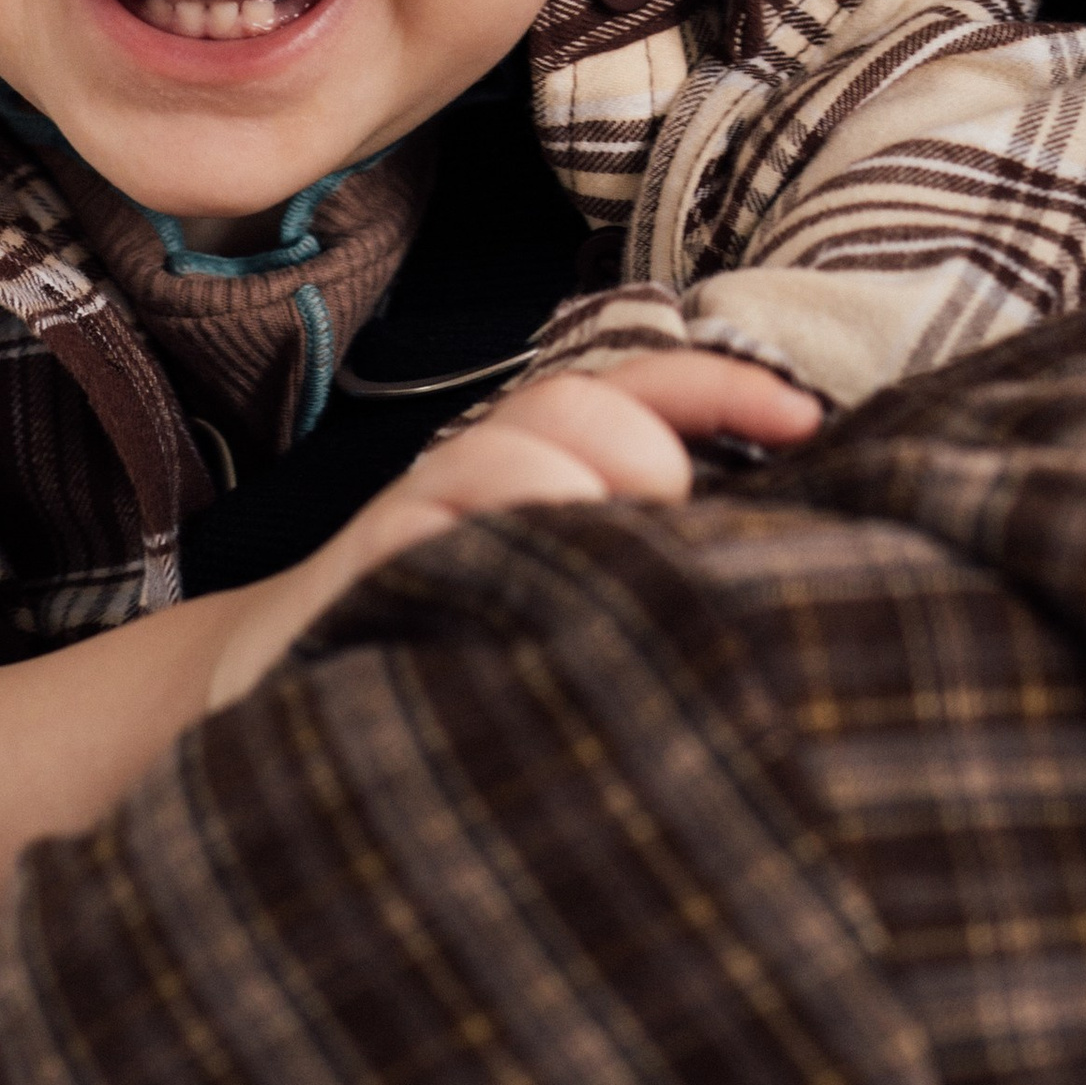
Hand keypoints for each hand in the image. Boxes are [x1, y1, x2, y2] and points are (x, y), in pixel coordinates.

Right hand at [204, 349, 820, 711]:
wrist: (277, 698)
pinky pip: (417, 536)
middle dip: (642, 449)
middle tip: (668, 525)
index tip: (808, 420)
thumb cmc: (458, 649)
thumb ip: (644, 559)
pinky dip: (474, 542)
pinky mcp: (360, 584)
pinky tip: (515, 610)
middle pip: (571, 406)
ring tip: (597, 569)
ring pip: (500, 454)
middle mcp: (477, 477)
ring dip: (563, 494)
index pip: (637, 390)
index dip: (719, 386)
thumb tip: (779, 566)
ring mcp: (415, 525)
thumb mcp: (564, 589)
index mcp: (539, 469)